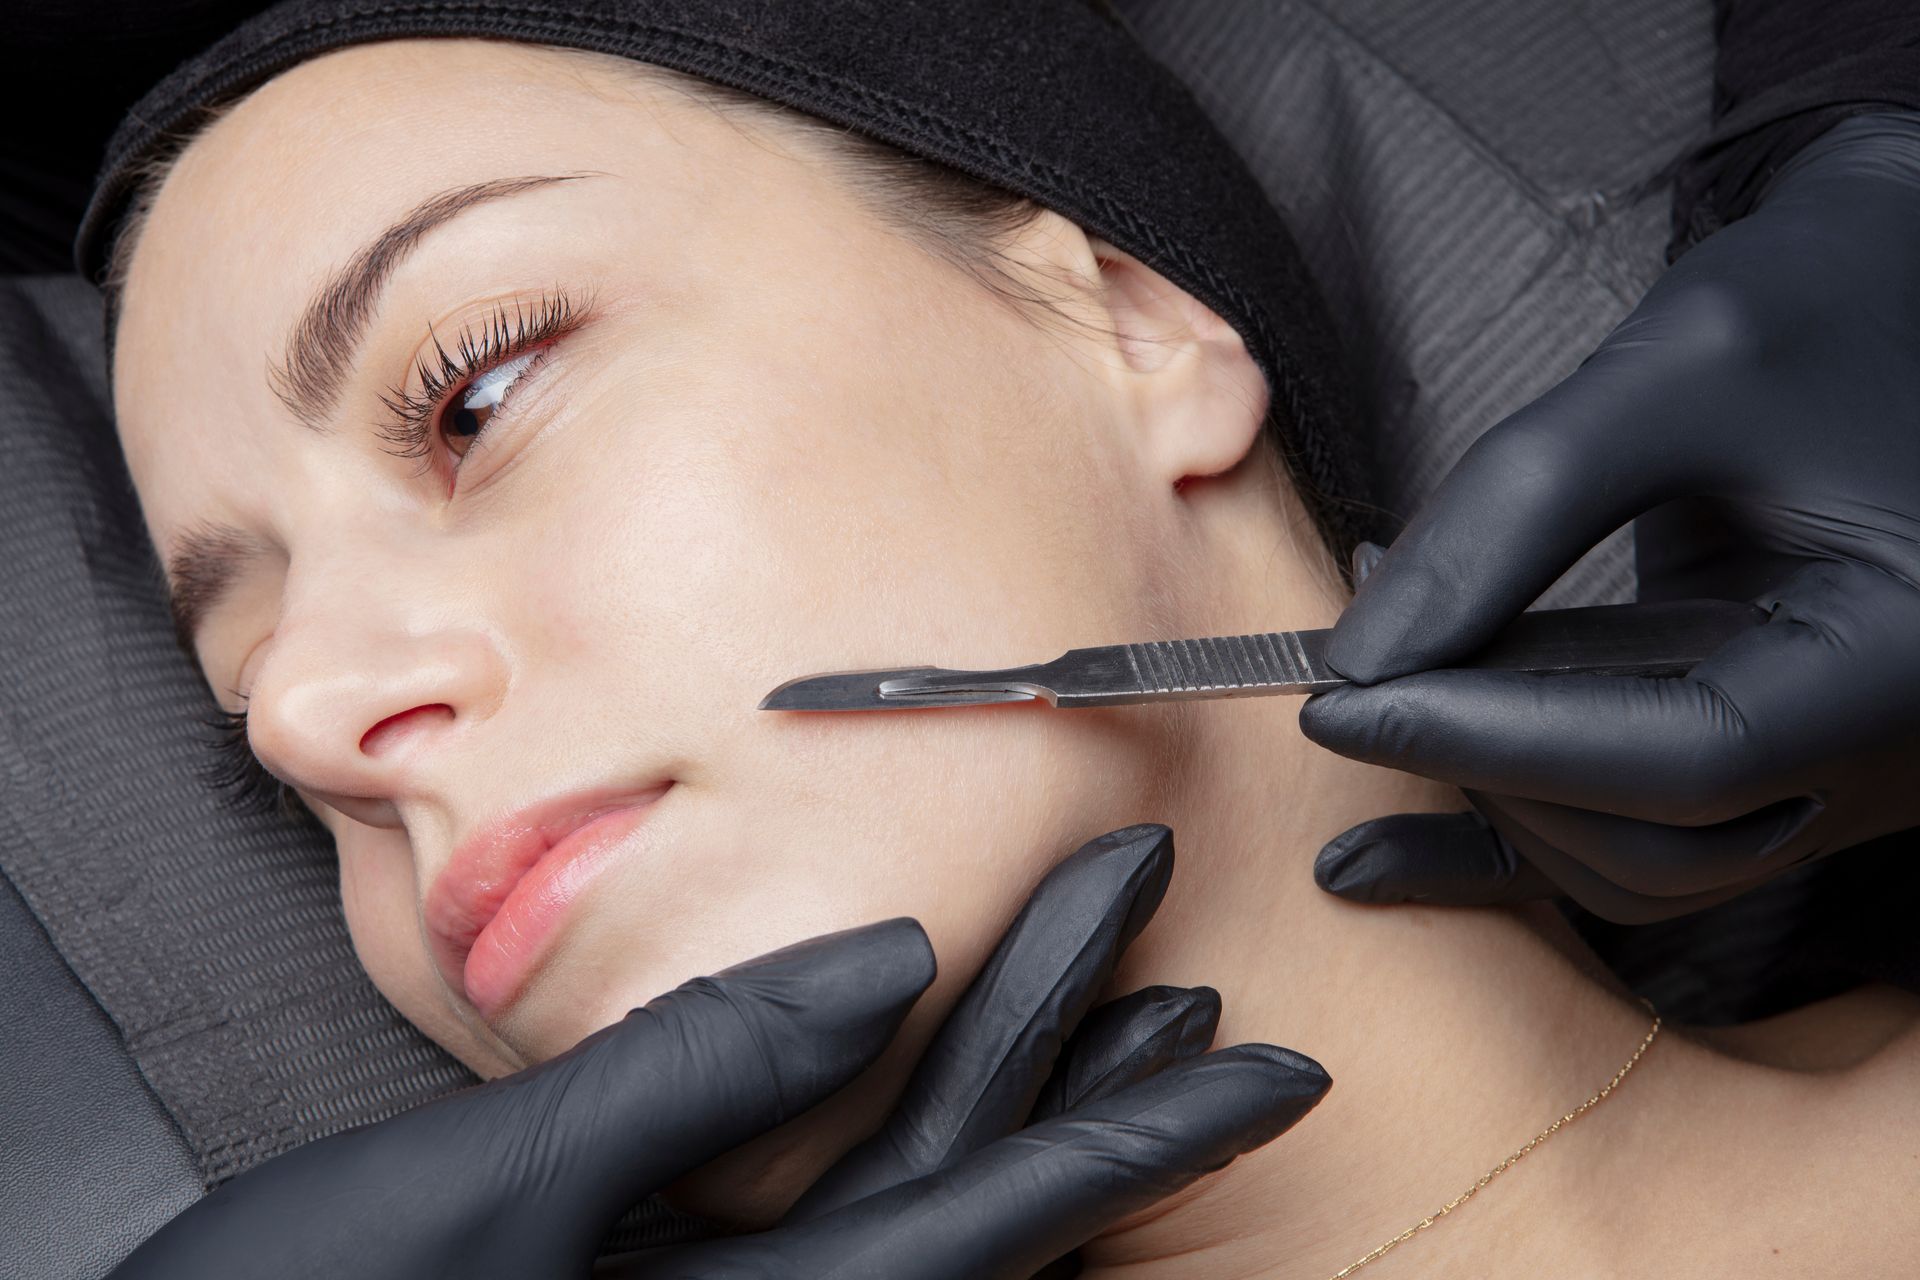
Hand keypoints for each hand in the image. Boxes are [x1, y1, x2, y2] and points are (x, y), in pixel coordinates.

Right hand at [112, 826, 1326, 1278]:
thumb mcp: (495, 1194)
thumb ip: (697, 1080)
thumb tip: (881, 962)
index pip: (1004, 1204)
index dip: (1146, 1123)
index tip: (1267, 1055)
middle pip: (983, 1190)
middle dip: (1095, 1070)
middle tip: (1191, 968)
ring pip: (930, 1202)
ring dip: (1025, 1099)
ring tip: (1119, 1009)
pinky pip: (851, 1216)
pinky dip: (923, 1137)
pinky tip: (942, 1079)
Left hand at [1300, 111, 1919, 923]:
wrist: (1904, 282)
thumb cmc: (1823, 299)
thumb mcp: (1672, 373)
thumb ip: (1516, 509)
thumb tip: (1362, 657)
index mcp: (1912, 654)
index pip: (1686, 758)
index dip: (1493, 739)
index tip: (1342, 700)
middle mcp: (1898, 746)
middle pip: (1656, 833)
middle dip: (1481, 764)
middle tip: (1348, 681)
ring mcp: (1844, 767)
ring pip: (1637, 859)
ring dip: (1490, 789)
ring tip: (1387, 674)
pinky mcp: (1777, 755)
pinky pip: (1634, 840)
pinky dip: (1507, 839)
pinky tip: (1373, 854)